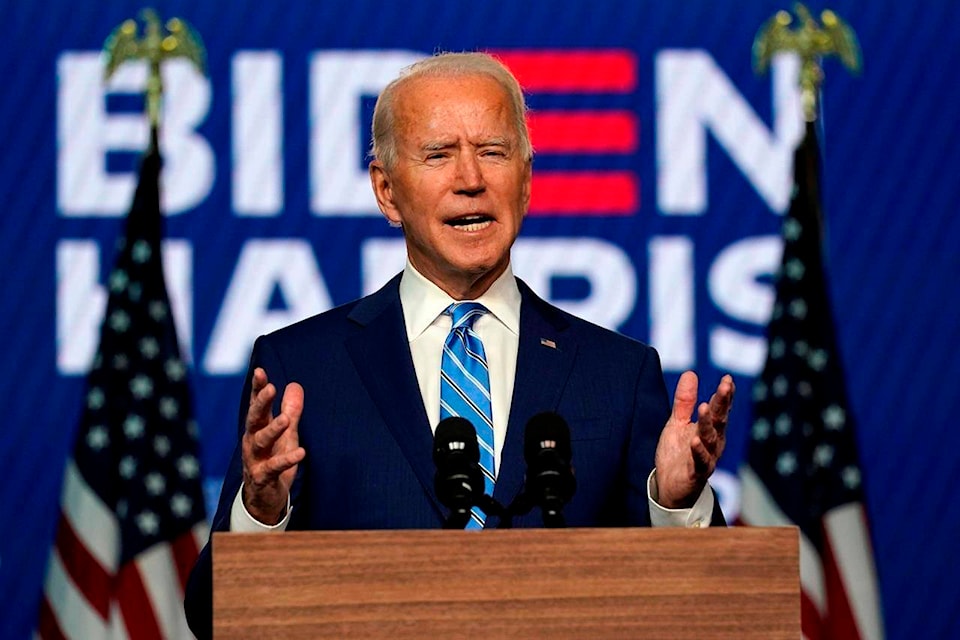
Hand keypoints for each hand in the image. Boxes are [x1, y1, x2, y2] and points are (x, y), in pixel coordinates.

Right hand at [241, 367, 305, 524]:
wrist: (264, 498)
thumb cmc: (273, 460)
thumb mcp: (286, 434)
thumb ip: (290, 411)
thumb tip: (294, 385)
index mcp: (258, 428)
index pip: (256, 405)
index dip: (257, 389)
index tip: (260, 372)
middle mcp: (253, 441)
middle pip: (254, 419)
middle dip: (261, 403)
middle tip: (270, 389)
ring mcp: (255, 460)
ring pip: (261, 442)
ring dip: (272, 430)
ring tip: (285, 420)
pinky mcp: (263, 477)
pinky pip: (273, 467)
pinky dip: (286, 460)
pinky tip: (300, 452)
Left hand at [654, 371, 734, 508]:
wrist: (670, 486)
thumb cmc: (678, 453)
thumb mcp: (678, 423)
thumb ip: (684, 401)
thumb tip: (691, 373)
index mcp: (711, 429)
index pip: (720, 409)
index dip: (724, 395)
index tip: (727, 379)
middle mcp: (713, 443)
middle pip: (720, 420)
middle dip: (723, 403)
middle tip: (725, 386)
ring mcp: (707, 457)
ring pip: (710, 438)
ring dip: (708, 423)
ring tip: (705, 406)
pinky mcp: (696, 472)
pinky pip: (699, 461)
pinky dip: (698, 451)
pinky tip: (694, 440)